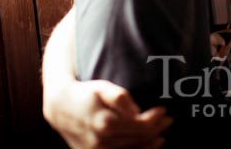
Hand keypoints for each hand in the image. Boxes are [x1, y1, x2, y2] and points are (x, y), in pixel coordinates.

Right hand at [43, 79, 171, 148]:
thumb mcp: (103, 89)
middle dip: (157, 130)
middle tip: (168, 121)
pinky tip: (147, 147)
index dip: (156, 119)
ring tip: (161, 136)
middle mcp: (102, 142)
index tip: (164, 110)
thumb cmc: (86, 95)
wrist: (62, 109)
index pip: (141, 127)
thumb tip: (137, 113)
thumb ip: (121, 99)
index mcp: (106, 124)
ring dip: (150, 145)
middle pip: (140, 140)